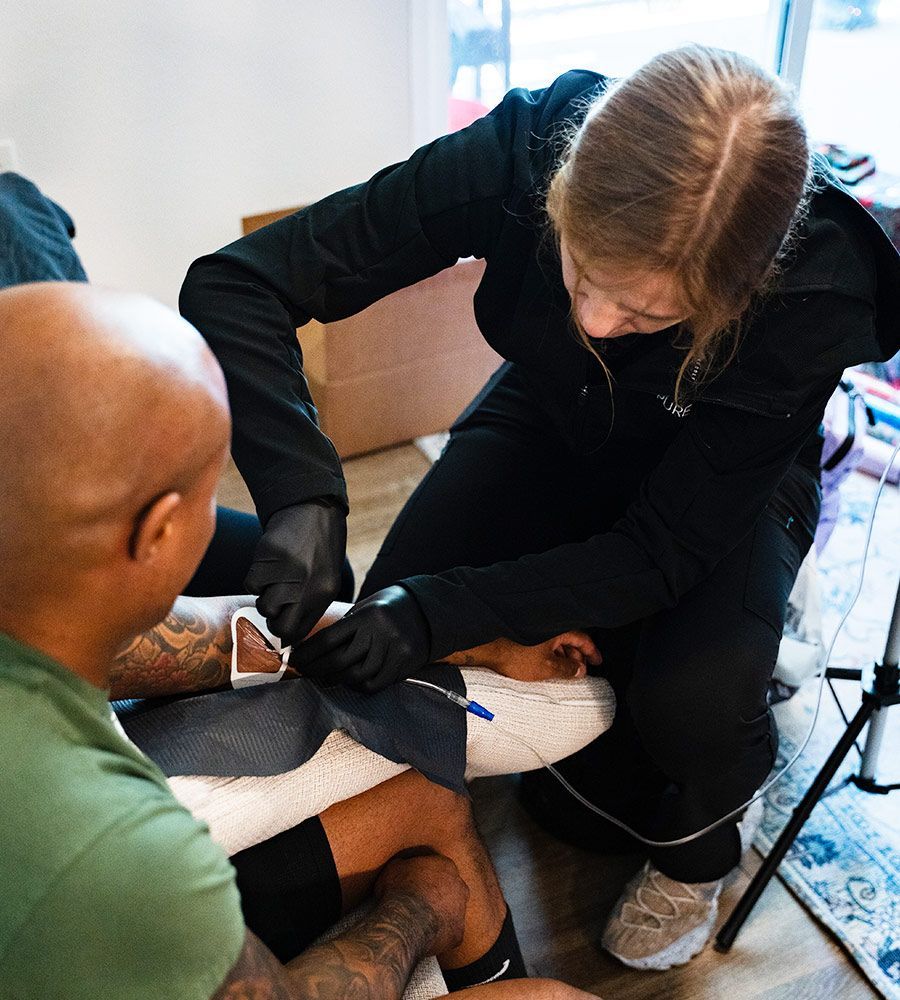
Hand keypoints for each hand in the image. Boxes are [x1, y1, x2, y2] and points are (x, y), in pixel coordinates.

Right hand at [244, 501, 346, 645]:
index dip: (285, 633)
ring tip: (273, 579)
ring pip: (263, 605)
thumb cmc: (319, 549)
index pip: (297, 632)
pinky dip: (255, 578)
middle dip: (272, 620)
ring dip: (263, 596)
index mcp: (323, 594)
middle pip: (278, 625)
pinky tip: (267, 565)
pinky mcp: (269, 556)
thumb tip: (287, 638)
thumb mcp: (325, 579)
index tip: (279, 625)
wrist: (314, 510)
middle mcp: (307, 585)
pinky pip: (251, 583)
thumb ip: (308, 605)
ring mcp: (288, 570)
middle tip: (274, 603)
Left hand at [290, 585, 430, 690]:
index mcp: (367, 615)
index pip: (329, 639)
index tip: (295, 659)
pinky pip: (374, 684)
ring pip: (356, 675)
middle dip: (316, 668)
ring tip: (325, 675)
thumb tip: (312, 650)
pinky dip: (357, 685)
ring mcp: (394, 650)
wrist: (425, 610)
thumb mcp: (364, 608)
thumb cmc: (386, 609)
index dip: (308, 653)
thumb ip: (344, 628)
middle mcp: (381, 632)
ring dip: (336, 679)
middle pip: (340, 660)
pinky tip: (349, 680)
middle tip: (304, 671)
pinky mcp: (404, 664)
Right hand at [374, 853, 467, 956]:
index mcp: (446, 866)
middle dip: (439, 895)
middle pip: (451, 889)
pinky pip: (449, 934)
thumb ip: (404, 866)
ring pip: (453, 913)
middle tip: (420, 903)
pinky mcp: (458, 933)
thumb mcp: (394, 869)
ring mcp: (461, 911)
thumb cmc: (399, 891)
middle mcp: (460, 886)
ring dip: (440, 915)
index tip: (415, 885)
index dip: (426, 877)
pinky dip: (439, 936)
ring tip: (420, 922)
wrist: (406, 921)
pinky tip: (424, 937)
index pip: (440, 869)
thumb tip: (402, 867)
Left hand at [446, 630, 600, 681]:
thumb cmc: (514, 654)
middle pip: (568, 639)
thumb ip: (567, 669)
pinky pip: (542, 643)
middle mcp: (546, 624)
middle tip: (580, 672)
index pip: (582, 638)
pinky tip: (547, 666)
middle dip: (576, 657)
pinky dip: (549, 654)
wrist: (485, 648)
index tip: (597, 662)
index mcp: (557, 628)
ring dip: (562, 656)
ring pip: (555, 641)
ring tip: (563, 673)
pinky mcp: (522, 633)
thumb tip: (580, 671)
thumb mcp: (547, 667)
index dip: (592, 651)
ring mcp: (534, 628)